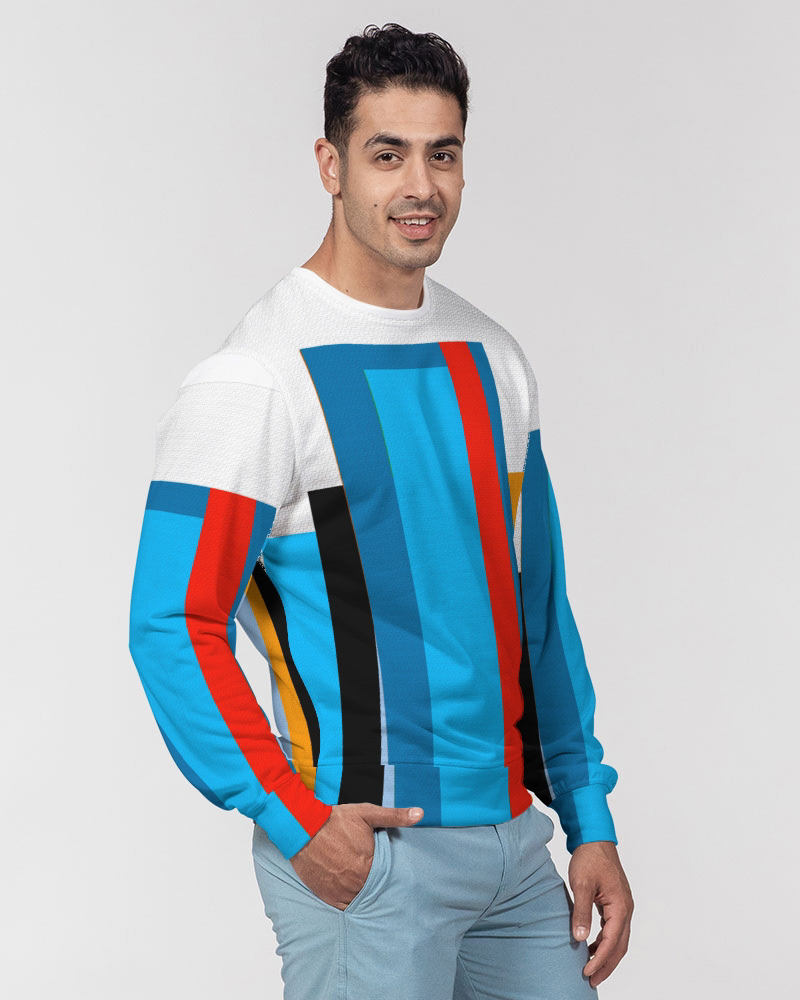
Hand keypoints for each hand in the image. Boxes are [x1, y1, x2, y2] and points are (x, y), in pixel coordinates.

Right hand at [289, 803, 423, 909]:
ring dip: (363, 894)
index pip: (387, 878)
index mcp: (369, 864)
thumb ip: (395, 816)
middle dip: (376, 884)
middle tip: (374, 879)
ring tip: (364, 887)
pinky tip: (352, 893)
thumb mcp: (367, 813)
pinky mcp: (327, 896)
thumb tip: (420, 814)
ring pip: (360, 900)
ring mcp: (341, 891)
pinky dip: (349, 901)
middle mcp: (356, 881)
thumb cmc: (337, 820)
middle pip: (374, 890)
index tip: (388, 872)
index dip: (388, 874)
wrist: (304, 827)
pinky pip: (344, 906)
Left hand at [568, 841, 632, 987]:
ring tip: (591, 967)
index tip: (587, 972)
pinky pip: (614, 928)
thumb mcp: (581, 885)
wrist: (595, 838)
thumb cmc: (590, 858)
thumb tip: (580, 938)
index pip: (612, 941)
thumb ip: (581, 912)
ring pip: (619, 939)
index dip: (600, 960)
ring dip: (607, 955)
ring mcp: (623, 906)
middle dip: (607, 965)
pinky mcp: (616, 902)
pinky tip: (592, 946)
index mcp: (620, 906)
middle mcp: (626, 909)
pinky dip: (605, 941)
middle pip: (620, 945)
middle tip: (592, 980)